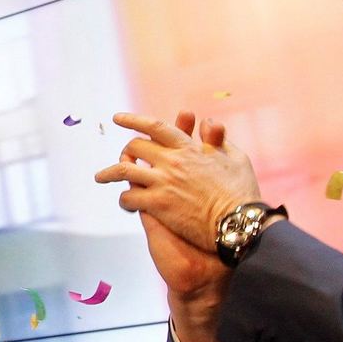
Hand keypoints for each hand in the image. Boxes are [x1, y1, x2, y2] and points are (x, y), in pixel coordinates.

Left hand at [94, 112, 263, 253]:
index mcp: (189, 148)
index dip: (133, 120)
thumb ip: (219, 140)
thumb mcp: (236, 158)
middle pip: (135, 147)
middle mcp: (172, 161)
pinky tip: (126, 204)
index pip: (154, 127)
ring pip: (124, 171)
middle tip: (122, 159)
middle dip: (125, 151)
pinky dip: (124, 200)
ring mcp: (163, 182)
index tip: (118, 118)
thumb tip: (209, 124)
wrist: (241, 222)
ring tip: (100, 177)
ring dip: (110, 173)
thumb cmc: (242, 192)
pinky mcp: (159, 204)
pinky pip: (129, 198)